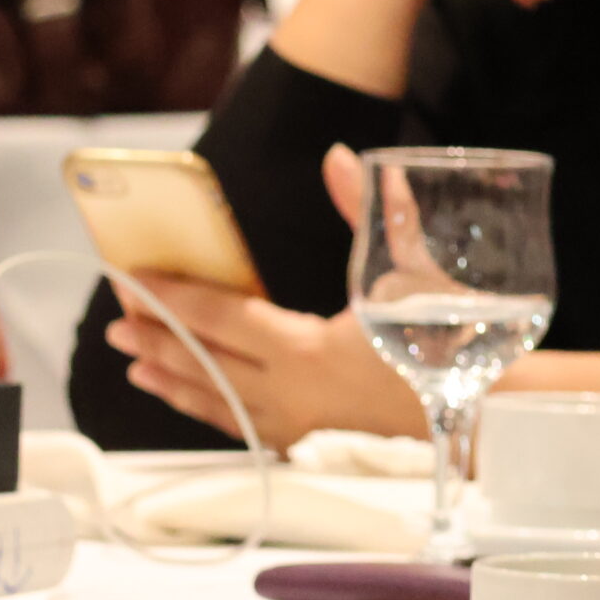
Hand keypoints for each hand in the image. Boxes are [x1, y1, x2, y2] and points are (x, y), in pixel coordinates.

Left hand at [104, 145, 427, 446]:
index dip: (174, 296)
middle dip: (156, 337)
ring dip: (170, 377)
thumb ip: (372, 212)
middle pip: (204, 362)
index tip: (133, 278)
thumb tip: (341, 158)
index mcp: (308, 349)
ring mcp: (296, 423)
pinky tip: (187, 396)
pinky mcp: (306, 441)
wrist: (481, 410)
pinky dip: (204, 408)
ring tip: (133, 362)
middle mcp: (291, 392)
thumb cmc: (450, 338)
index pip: (221, 318)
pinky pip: (239, 425)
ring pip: (214, 400)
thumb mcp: (412, 270)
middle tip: (118, 318)